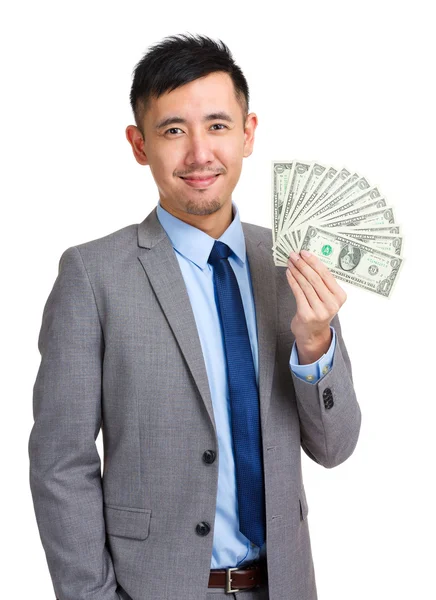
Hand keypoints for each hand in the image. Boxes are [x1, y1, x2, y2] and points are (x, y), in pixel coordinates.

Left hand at [286, 249, 346, 363]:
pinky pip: (298, 293)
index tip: (304, 252)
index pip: (326, 275)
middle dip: (303, 265)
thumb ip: (323, 282)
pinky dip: (292, 281)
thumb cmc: (319, 311)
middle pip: (315, 279)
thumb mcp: (327, 297)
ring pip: (305, 285)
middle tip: (294, 255)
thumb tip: (309, 259)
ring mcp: (319, 311)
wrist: (313, 333)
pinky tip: (289, 273)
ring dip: (296, 271)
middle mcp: (331, 304)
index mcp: (340, 297)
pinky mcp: (306, 315)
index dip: (314, 262)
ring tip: (290, 262)